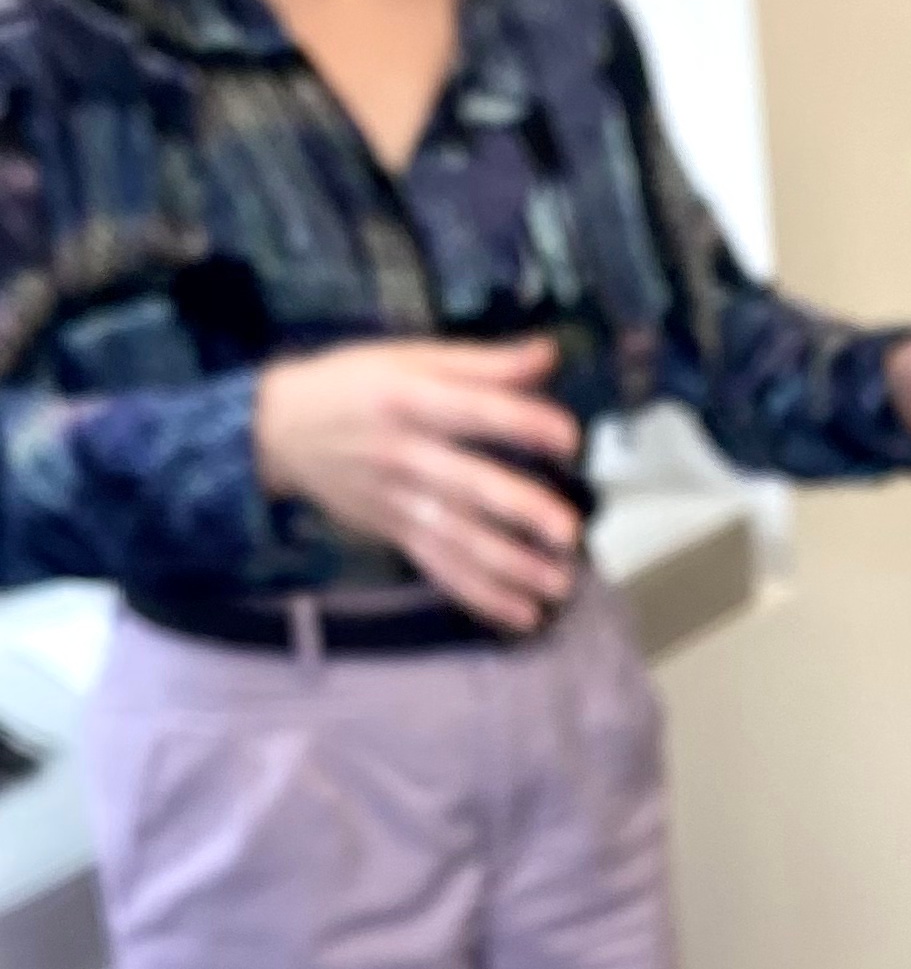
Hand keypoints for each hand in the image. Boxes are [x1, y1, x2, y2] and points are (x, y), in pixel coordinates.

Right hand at [255, 336, 586, 634]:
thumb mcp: (410, 358)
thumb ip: (483, 363)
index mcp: (411, 398)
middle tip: (569, 533)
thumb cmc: (356, 385)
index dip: (523, 422)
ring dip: (513, 568)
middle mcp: (406, 453)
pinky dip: (483, 597)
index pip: (474, 410)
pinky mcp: (396, 534)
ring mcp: (399, 501)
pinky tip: (524, 615)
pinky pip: (443, 570)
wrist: (280, 430)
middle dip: (522, 512)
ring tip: (560, 585)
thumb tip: (549, 353)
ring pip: (461, 539)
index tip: (570, 438)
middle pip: (470, 486)